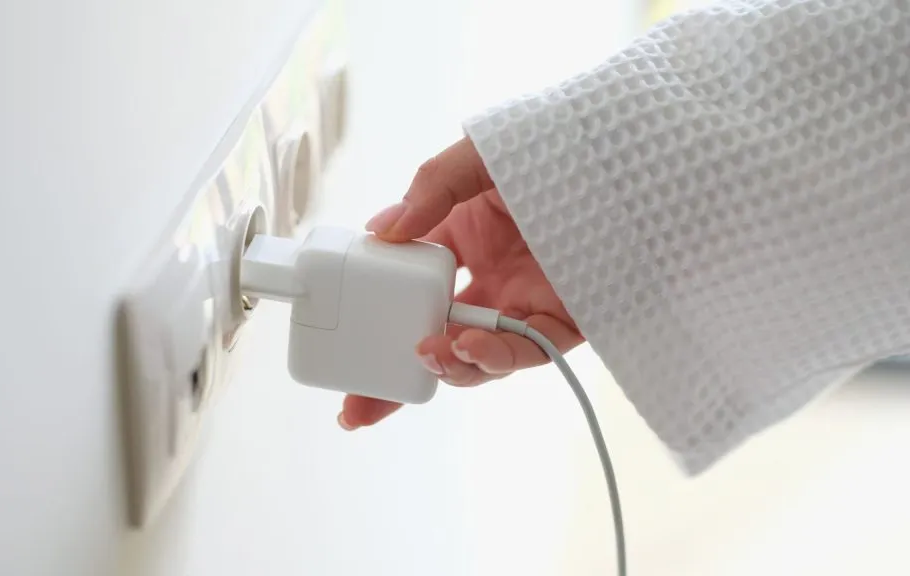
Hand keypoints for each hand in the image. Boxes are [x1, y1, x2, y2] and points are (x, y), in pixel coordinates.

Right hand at [338, 137, 582, 429]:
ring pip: (475, 356)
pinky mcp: (564, 322)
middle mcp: (489, 280)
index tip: (342, 339)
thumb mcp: (477, 158)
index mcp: (461, 242)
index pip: (408, 291)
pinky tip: (466, 346)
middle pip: (433, 340)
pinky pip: (525, 351)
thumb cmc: (553, 149)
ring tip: (425, 355)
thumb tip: (382, 232)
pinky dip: (492, 355)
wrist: (627, 155)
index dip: (376, 319)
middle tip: (357, 405)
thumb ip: (430, 188)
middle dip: (393, 380)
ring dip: (446, 367)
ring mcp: (524, 304)